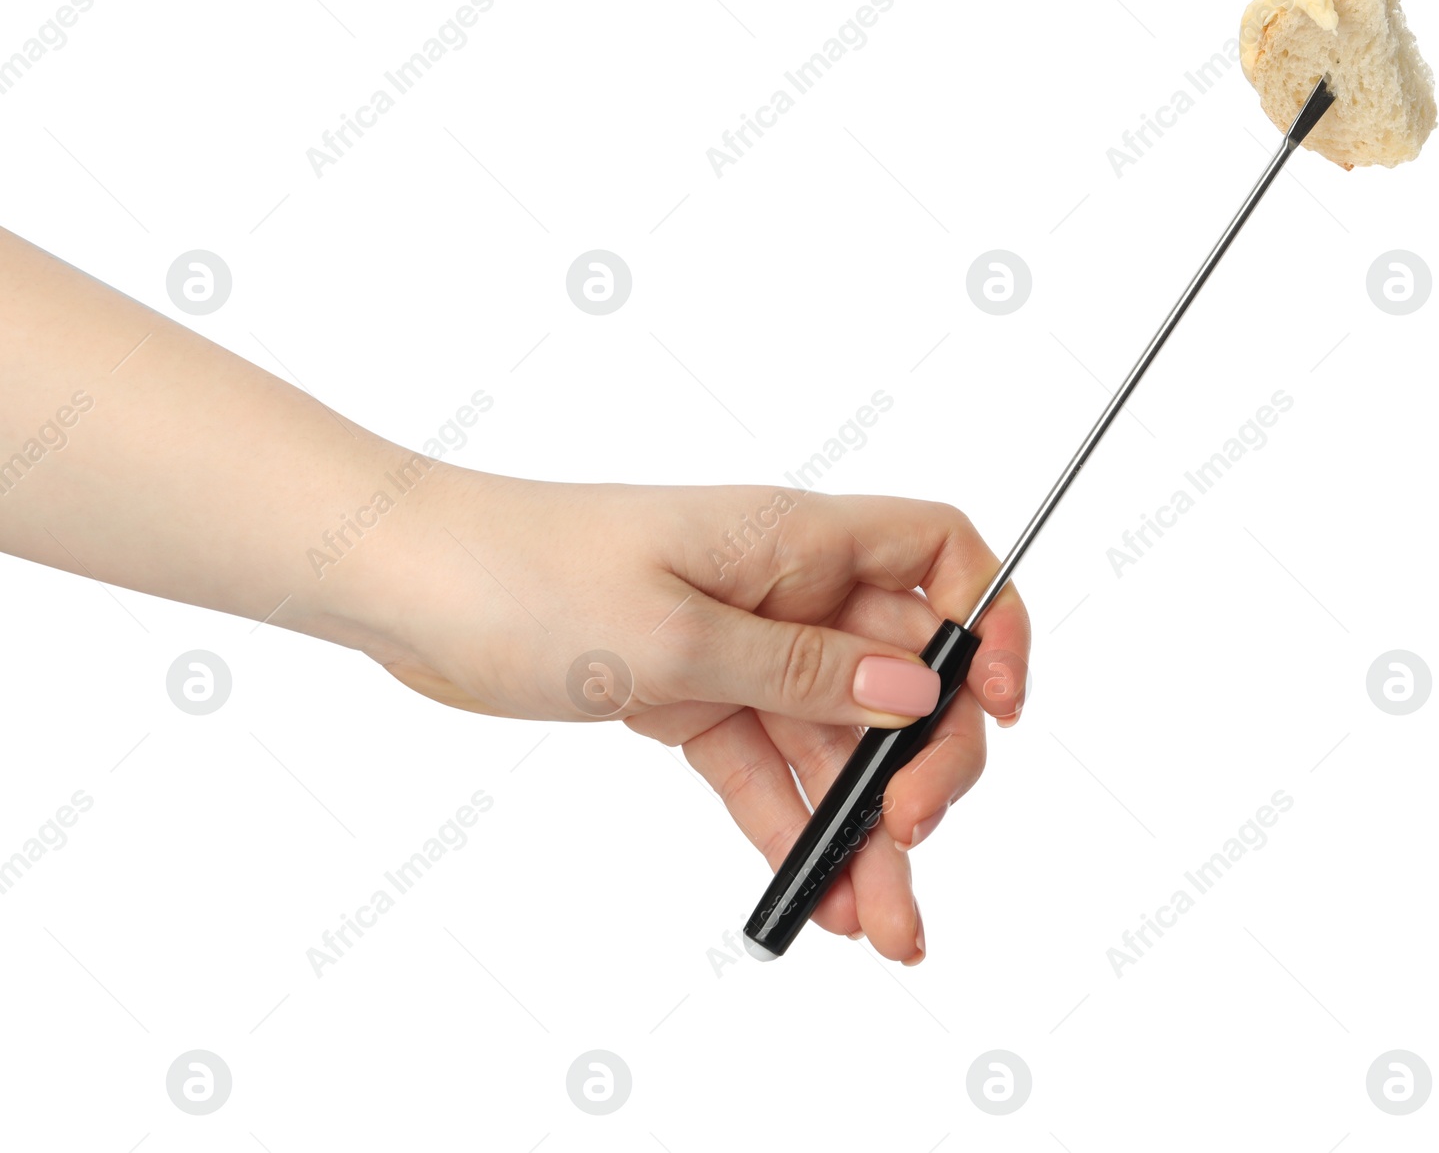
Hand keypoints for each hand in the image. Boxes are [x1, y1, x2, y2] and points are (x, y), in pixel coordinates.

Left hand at [352, 466, 1031, 965]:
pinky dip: (789, 830)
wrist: (407, 586)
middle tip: (910, 838)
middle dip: (925, 760)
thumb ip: (801, 671)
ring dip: (861, 829)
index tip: (1001, 702)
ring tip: (884, 927)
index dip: (989, 619)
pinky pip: (764, 768)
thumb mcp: (673, 635)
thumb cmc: (523, 573)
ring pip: (831, 741)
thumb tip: (917, 692)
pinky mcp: (689, 697)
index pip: (937, 552)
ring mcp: (737, 646)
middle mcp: (781, 589)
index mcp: (793, 540)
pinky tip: (812, 897)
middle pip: (898, 673)